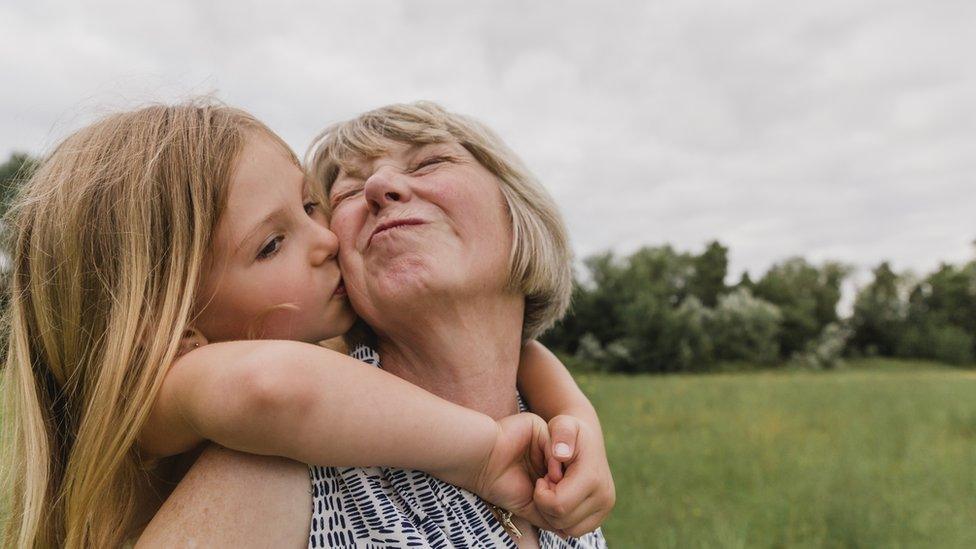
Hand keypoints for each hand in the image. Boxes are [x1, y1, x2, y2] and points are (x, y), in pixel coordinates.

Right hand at [471, 412, 562, 530]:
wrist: (481, 463)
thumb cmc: (500, 485)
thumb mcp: (530, 506)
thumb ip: (549, 516)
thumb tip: (567, 532)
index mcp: (544, 471)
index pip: (567, 485)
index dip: (566, 500)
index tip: (553, 509)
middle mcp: (546, 455)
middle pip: (571, 472)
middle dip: (566, 490)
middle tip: (553, 498)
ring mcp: (544, 442)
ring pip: (568, 461)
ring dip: (563, 479)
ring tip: (547, 486)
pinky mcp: (541, 429)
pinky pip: (559, 447)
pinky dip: (558, 465)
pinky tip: (548, 475)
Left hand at [532, 415, 615, 537]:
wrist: (587, 438)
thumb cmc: (570, 431)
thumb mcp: (562, 424)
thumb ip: (561, 434)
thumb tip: (560, 454)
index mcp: (593, 477)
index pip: (558, 505)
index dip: (542, 496)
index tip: (542, 478)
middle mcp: (604, 495)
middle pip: (562, 520)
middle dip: (546, 505)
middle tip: (546, 483)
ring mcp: (606, 507)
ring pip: (568, 529)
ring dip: (553, 514)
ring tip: (554, 490)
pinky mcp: (602, 514)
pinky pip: (576, 530)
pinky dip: (563, 519)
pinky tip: (560, 498)